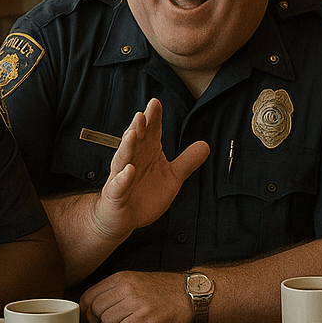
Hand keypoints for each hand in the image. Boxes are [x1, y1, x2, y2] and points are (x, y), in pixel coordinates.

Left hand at [80, 270, 192, 322]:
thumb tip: (89, 308)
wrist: (191, 295)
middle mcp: (127, 289)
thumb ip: (113, 291)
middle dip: (102, 321)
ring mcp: (136, 304)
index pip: (88, 297)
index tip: (93, 317)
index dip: (88, 311)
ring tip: (131, 322)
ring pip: (107, 322)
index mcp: (121, 278)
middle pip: (96, 311)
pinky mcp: (145, 320)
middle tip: (115, 322)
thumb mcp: (135, 281)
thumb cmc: (164, 291)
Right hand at [93, 99, 208, 245]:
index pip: (150, 133)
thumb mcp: (172, 178)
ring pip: (123, 159)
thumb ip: (187, 161)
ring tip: (133, 133)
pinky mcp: (116, 195)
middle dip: (138, 127)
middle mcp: (132, 161)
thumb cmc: (144, 194)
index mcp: (146, 153)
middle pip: (135, 141)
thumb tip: (205, 144)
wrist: (121, 219)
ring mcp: (121, 177)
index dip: (153, 118)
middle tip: (143, 113)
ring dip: (127, 146)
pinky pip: (118, 186)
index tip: (155, 103)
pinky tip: (129, 171)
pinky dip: (123, 179)